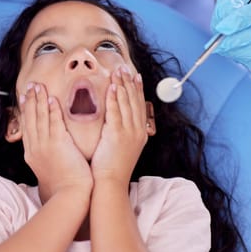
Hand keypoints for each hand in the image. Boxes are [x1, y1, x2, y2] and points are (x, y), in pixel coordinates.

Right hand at [20, 83, 92, 201]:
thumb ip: (46, 157)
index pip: (27, 127)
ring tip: (38, 86)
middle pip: (30, 119)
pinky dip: (52, 111)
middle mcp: (35, 148)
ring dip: (39, 100)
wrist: (69, 196)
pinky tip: (52, 99)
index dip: (25, 111)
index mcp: (32, 154)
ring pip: (40, 118)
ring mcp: (45, 146)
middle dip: (29, 101)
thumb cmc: (63, 187)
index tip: (23, 97)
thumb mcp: (47, 170)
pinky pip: (54, 123)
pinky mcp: (59, 145)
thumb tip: (49, 151)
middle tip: (29, 85)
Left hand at [91, 67, 147, 185]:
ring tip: (118, 71)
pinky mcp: (117, 135)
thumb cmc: (112, 168)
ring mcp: (129, 133)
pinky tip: (112, 86)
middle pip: (135, 101)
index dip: (137, 89)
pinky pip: (116, 112)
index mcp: (140, 133)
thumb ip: (123, 133)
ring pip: (126, 103)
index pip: (140, 105)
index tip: (135, 75)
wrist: (110, 184)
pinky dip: (114, 98)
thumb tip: (120, 123)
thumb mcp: (124, 148)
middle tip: (125, 67)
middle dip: (130, 82)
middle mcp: (137, 131)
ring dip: (122, 85)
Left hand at [209, 0, 250, 72]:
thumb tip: (224, 28)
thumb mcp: (226, 2)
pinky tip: (240, 58)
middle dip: (238, 40)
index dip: (238, 21)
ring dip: (245, 52)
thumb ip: (227, 10)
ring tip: (228, 50)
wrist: (235, 18)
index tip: (222, 28)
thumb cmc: (232, 10)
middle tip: (221, 44)